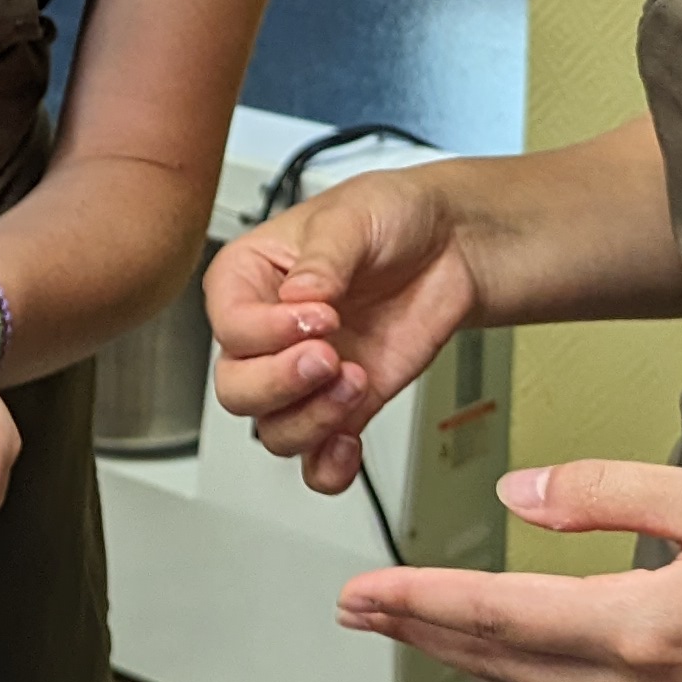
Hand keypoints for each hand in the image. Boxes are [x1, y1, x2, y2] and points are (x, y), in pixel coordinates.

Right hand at [207, 163, 478, 495]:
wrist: (452, 244)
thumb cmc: (392, 215)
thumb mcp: (353, 215)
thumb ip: (325, 257)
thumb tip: (300, 295)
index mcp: (249, 277)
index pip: (229, 323)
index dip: (266, 331)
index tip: (317, 315)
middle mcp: (268, 331)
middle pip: (237, 386)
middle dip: (280, 383)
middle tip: (329, 357)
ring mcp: (305, 373)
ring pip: (272, 429)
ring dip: (311, 420)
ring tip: (357, 383)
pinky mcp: (345, 404)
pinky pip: (316, 458)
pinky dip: (327, 467)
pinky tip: (350, 445)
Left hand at [336, 462, 681, 681]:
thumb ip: (614, 493)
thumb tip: (518, 495)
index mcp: (656, 632)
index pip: (507, 616)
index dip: (425, 601)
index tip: (361, 588)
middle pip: (511, 666)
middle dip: (431, 632)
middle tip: (358, 607)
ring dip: (479, 661)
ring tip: (422, 627)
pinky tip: (521, 659)